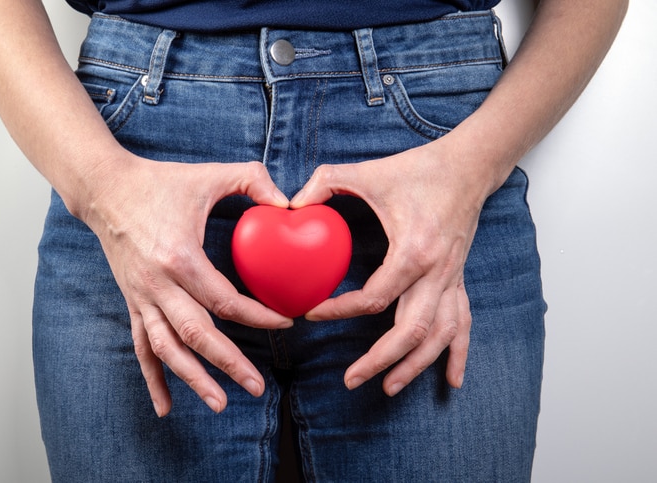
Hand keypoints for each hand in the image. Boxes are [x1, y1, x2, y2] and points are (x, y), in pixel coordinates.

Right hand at [83, 154, 291, 414]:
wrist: (106, 189)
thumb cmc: (160, 182)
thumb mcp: (210, 174)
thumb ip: (253, 179)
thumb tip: (289, 202)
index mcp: (180, 257)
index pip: (225, 300)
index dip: (258, 316)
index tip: (285, 323)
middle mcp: (157, 285)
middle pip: (197, 334)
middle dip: (229, 363)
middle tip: (257, 386)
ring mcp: (141, 297)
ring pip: (167, 348)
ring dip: (193, 379)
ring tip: (221, 403)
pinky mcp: (132, 302)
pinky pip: (141, 346)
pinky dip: (153, 377)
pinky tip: (165, 406)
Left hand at [290, 138, 488, 394]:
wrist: (468, 166)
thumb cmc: (418, 169)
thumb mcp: (367, 172)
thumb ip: (324, 183)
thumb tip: (289, 205)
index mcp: (413, 251)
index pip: (374, 298)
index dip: (339, 310)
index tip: (310, 313)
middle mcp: (437, 273)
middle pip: (410, 331)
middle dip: (381, 360)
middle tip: (351, 380)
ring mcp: (452, 279)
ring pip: (439, 336)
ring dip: (415, 365)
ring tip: (388, 387)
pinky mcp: (458, 279)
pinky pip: (463, 323)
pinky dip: (457, 353)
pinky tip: (452, 380)